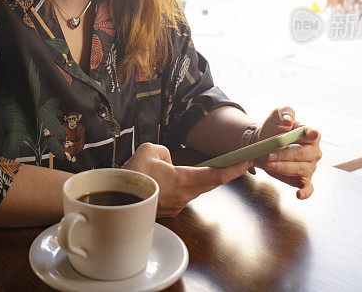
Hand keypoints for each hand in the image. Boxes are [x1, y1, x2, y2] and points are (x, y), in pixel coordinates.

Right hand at [123, 142, 252, 216]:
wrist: (113, 200)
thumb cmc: (131, 175)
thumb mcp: (150, 150)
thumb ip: (165, 152)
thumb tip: (168, 161)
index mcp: (184, 181)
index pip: (216, 174)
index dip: (234, 168)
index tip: (248, 161)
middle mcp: (184, 197)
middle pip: (208, 183)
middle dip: (219, 172)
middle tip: (232, 162)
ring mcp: (175, 206)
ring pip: (191, 188)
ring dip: (191, 178)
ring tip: (170, 169)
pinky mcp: (166, 211)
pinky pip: (179, 195)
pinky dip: (178, 186)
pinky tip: (161, 180)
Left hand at [253, 107, 321, 199]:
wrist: (263, 144)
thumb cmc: (273, 129)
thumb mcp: (276, 116)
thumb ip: (283, 112)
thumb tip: (288, 119)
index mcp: (310, 133)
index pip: (313, 134)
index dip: (311, 134)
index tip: (311, 134)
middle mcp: (314, 151)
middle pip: (302, 154)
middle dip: (285, 155)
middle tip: (269, 154)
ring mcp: (310, 166)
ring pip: (300, 169)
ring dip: (283, 167)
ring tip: (269, 163)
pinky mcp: (305, 179)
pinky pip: (308, 187)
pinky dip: (305, 192)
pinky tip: (299, 194)